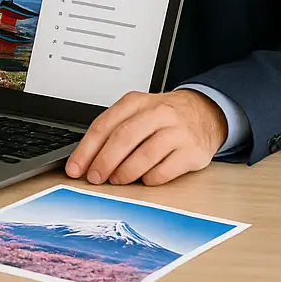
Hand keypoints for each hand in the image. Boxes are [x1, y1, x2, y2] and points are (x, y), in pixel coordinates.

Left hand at [65, 90, 226, 186]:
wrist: (205, 113)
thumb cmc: (163, 117)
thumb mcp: (137, 112)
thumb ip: (114, 130)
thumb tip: (87, 159)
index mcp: (136, 101)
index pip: (104, 125)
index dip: (86, 149)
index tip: (75, 168)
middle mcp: (158, 113)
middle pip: (123, 138)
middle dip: (104, 162)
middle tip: (94, 177)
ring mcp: (177, 132)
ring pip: (144, 155)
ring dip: (125, 172)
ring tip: (117, 180)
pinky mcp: (192, 151)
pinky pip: (166, 170)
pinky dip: (150, 179)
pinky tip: (144, 180)